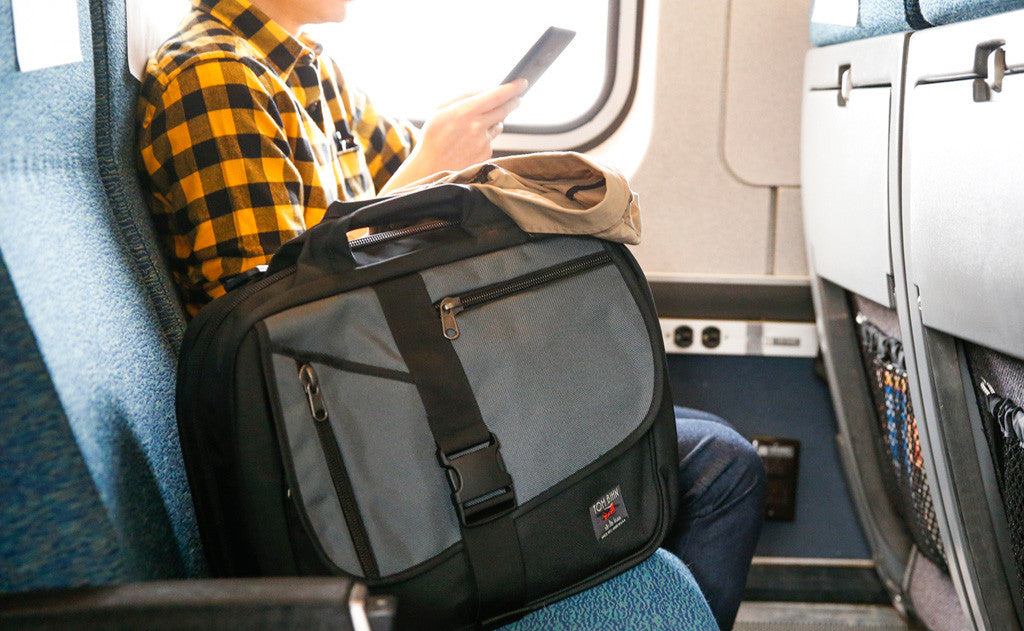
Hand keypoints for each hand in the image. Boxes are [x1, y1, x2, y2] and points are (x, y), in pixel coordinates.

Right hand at [380, 80, 526, 192]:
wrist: (431, 168)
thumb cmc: (433, 136)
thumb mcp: (440, 110)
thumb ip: (464, 97)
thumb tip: (486, 90)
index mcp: (465, 112)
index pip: (496, 96)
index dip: (512, 88)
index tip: (522, 82)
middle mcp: (477, 126)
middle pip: (504, 109)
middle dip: (513, 102)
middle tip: (516, 98)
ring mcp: (483, 141)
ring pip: (499, 124)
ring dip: (495, 120)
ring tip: (476, 126)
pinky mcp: (486, 153)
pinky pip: (492, 139)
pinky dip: (485, 137)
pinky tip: (470, 142)